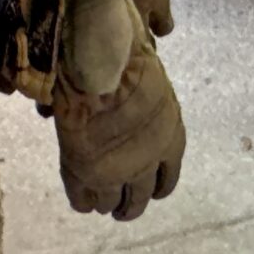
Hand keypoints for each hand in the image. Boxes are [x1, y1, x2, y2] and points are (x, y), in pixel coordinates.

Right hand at [54, 34, 183, 220]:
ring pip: (112, 203)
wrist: (102, 63)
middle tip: (123, 208)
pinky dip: (83, 201)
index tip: (151, 187)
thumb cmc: (132, 57)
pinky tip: (82, 197)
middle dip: (132, 205)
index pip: (168, 177)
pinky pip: (83, 200)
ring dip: (108, 203)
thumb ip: (151, 97)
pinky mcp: (84, 174)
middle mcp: (147, 163)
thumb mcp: (155, 77)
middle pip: (141, 197)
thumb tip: (158, 45)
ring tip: (101, 204)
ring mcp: (114, 172)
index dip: (158, 184)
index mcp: (171, 139)